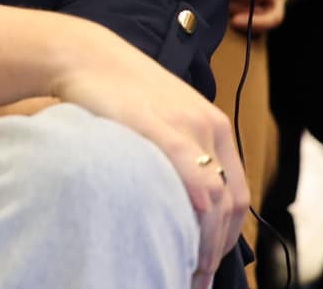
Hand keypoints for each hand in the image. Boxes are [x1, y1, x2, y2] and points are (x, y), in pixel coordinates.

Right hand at [52, 24, 245, 288]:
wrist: (86, 56)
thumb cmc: (116, 90)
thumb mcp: (160, 118)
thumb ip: (178, 152)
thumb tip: (181, 198)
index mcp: (214, 126)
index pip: (236, 192)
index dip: (227, 234)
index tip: (210, 261)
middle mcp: (209, 126)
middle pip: (231, 201)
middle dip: (218, 246)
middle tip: (200, 275)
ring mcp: (187, 125)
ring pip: (215, 194)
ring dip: (206, 238)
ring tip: (189, 266)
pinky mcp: (160, 125)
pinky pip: (190, 169)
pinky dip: (197, 200)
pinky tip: (191, 222)